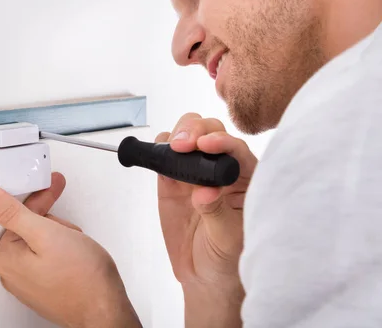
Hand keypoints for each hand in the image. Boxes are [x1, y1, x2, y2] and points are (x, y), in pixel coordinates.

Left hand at [0, 173, 141, 327]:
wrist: (105, 309)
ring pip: (42, 240)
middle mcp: (12, 272)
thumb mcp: (45, 233)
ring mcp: (28, 281)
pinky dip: (64, 250)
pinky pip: (49, 257)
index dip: (40, 200)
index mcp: (6, 257)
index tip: (52, 187)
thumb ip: (11, 212)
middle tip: (70, 231)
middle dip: (54, 224)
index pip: (18, 214)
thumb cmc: (82, 277)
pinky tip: (76, 255)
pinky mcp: (44, 286)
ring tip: (76, 247)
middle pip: (29, 227)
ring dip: (61, 236)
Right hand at [156, 113, 257, 327]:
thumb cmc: (226, 257)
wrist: (203, 274)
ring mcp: (194, 170)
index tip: (206, 145)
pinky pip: (164, 152)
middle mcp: (221, 167)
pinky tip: (159, 158)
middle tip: (183, 146)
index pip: (236, 149)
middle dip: (196, 131)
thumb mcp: (227, 239)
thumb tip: (204, 192)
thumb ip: (217, 213)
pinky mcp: (171, 178)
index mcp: (245, 178)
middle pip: (210, 130)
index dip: (222, 142)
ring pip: (187, 134)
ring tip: (172, 151)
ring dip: (178, 134)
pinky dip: (159, 149)